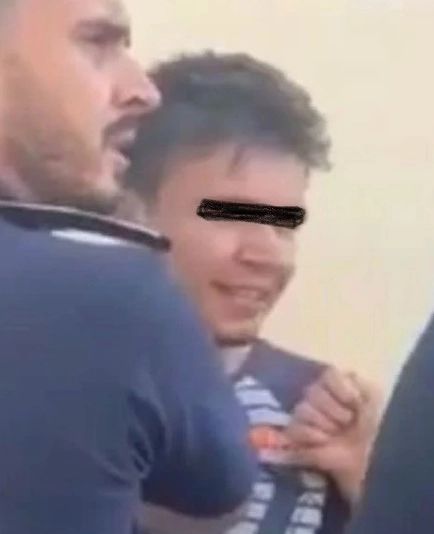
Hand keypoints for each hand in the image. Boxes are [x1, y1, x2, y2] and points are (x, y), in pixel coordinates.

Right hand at [287, 367, 381, 506]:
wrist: (372, 462)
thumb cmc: (377, 429)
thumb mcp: (375, 398)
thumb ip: (356, 380)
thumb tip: (337, 375)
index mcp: (342, 387)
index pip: (329, 375)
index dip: (341, 389)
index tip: (355, 403)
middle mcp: (322, 400)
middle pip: (313, 391)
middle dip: (332, 409)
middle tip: (347, 423)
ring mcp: (309, 419)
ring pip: (302, 408)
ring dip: (323, 423)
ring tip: (335, 435)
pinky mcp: (299, 439)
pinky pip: (294, 428)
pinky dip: (310, 435)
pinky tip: (324, 442)